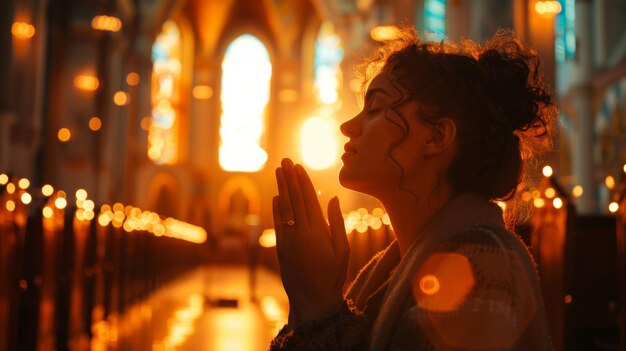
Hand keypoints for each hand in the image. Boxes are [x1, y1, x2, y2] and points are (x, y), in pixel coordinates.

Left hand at [273, 158, 349, 326]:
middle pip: (294, 200)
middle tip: (284, 161)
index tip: (298, 167)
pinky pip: (278, 224)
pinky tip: (277, 196)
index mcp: (319, 232)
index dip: (302, 181)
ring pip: (284, 209)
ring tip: (278, 171)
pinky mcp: (281, 249)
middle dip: (289, 179)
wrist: (313, 301)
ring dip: (281, 188)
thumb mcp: (343, 251)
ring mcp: (289, 241)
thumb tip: (332, 198)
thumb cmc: (333, 276)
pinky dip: (277, 208)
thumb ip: (337, 223)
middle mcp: (301, 234)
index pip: (309, 200)